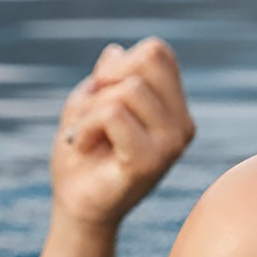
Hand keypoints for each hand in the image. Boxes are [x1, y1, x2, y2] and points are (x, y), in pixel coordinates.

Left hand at [36, 37, 196, 256]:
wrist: (75, 205)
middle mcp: (182, 125)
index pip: (158, 52)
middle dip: (106, 82)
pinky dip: (86, 125)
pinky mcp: (150, 161)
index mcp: (174, 109)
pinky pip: (113, 113)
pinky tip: (84, 145)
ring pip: (128, 89)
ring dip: (90, 110)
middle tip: (92, 116)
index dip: (120, 64)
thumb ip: (106, 77)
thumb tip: (115, 51)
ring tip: (86, 136)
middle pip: (148, 60)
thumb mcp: (89, 103)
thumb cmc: (83, 155)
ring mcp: (171, 144)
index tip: (100, 94)